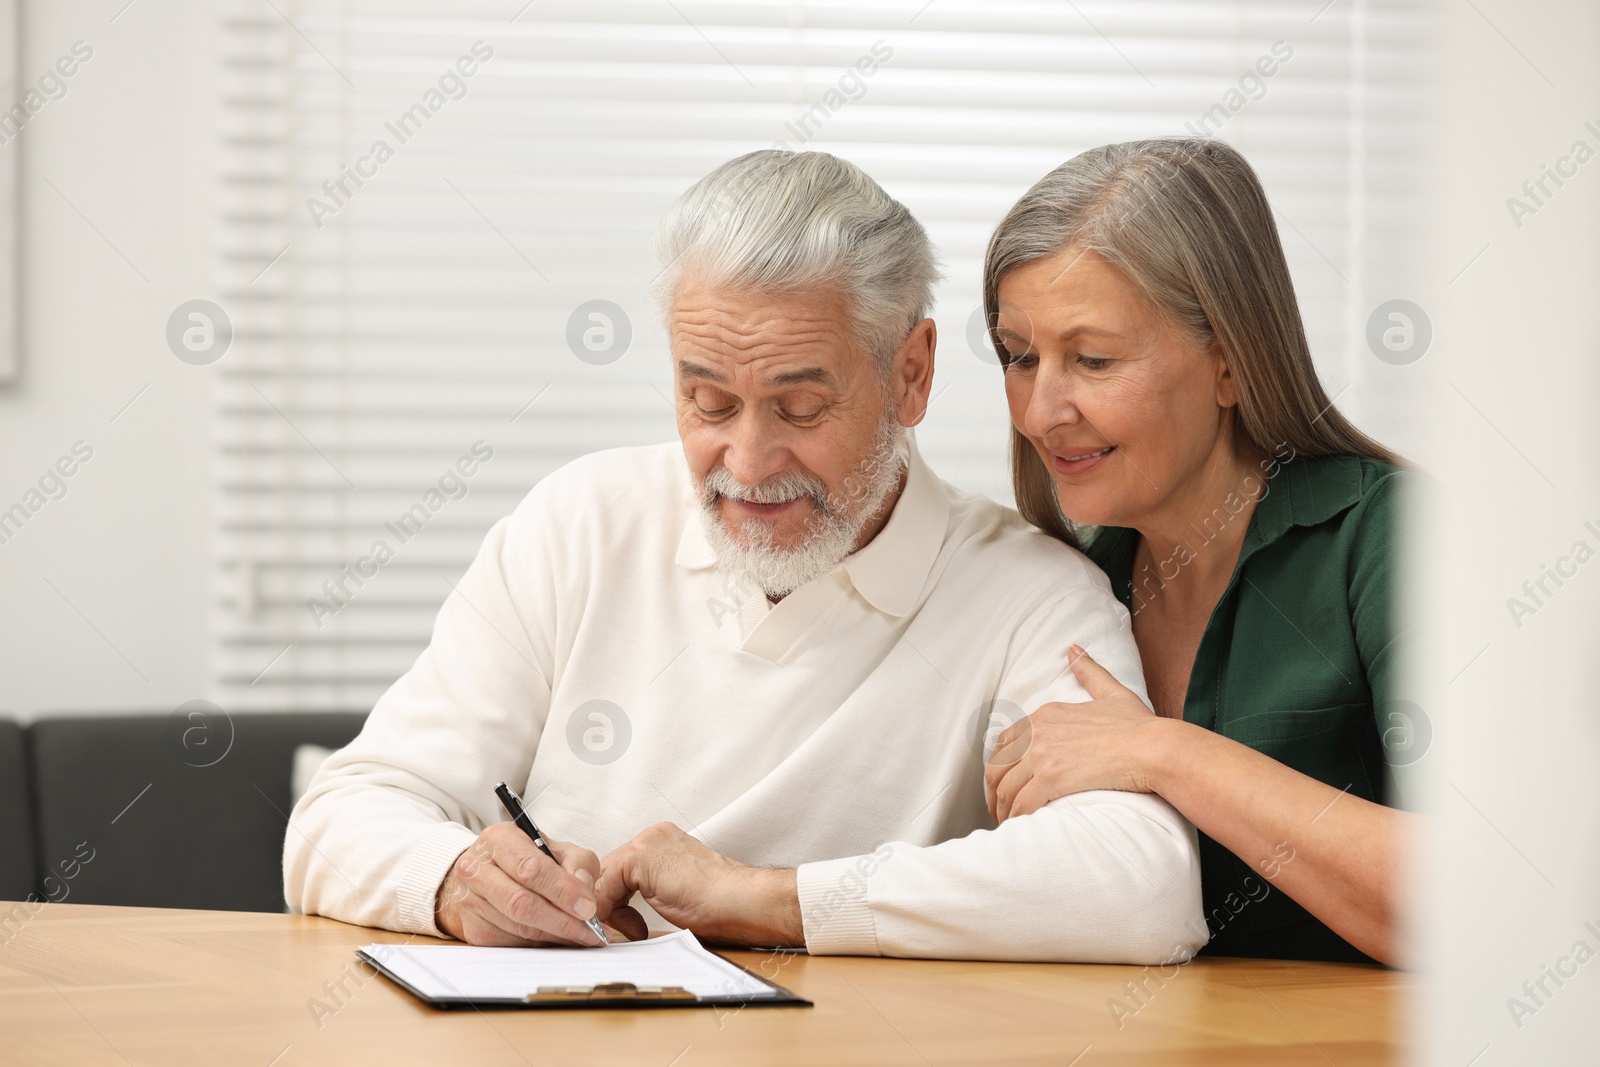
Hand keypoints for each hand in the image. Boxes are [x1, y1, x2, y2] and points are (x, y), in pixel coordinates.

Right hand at [434, 821, 607, 946]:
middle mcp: (476, 869)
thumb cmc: (525, 858)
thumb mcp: (556, 848)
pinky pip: (511, 943)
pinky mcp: (471, 929)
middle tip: (591, 931)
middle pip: (521, 903)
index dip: (563, 891)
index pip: (531, 869)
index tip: (588, 908)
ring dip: (555, 935)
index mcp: (499, 840)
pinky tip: (558, 939)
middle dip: (562, 921)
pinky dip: (540, 944)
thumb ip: (577, 864)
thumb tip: (585, 896)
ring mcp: (469, 901)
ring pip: (518, 927)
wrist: (484, 872)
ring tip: (582, 937)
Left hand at [595, 823, 802, 947]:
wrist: (743, 902)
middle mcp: (654, 835)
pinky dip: (609, 910)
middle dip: (611, 904)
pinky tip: (633, 927)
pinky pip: (605, 886)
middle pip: (609, 871)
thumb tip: (623, 912)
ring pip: (604, 877)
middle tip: (628, 930)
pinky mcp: (640, 856)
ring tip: (633, 930)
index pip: (622, 869)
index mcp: (664, 842)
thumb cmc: (722, 905)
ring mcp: (647, 842)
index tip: (631, 926)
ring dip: (610, 908)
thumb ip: (652, 890)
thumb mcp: (677, 892)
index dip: (619, 901)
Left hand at [985, 644, 1172, 822]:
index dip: (999, 765)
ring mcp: (1044, 755)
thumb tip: (1073, 649)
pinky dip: (1017, 819)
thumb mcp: (1112, 691)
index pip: (1004, 742)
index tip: (1004, 783)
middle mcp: (1039, 732)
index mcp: (1046, 715)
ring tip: (1010, 824)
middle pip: (997, 766)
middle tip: (1000, 809)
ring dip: (1003, 810)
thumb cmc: (1140, 726)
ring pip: (1006, 789)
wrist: (1156, 748)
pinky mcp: (1053, 779)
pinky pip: (1022, 804)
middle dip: (993, 792)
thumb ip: (1089, 672)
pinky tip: (1021, 828)